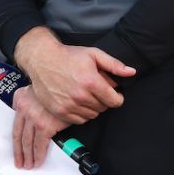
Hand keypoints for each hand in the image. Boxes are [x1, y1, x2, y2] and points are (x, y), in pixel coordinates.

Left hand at [11, 85, 67, 168]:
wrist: (67, 85)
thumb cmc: (55, 88)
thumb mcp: (36, 90)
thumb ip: (30, 102)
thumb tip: (29, 117)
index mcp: (20, 100)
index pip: (15, 125)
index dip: (15, 140)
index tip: (15, 150)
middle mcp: (23, 109)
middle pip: (18, 136)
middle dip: (19, 152)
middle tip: (20, 163)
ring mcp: (33, 118)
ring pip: (27, 142)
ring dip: (28, 156)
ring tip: (29, 166)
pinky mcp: (44, 126)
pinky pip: (39, 145)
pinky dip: (38, 155)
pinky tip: (38, 162)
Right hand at [14, 27, 134, 124]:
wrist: (41, 59)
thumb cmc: (68, 56)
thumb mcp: (93, 54)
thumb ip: (114, 64)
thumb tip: (132, 72)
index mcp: (91, 82)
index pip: (115, 101)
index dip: (117, 97)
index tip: (113, 93)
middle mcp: (80, 96)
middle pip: (103, 108)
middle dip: (103, 100)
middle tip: (96, 90)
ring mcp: (69, 105)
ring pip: (92, 115)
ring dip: (93, 107)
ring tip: (86, 95)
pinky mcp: (59, 111)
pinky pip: (79, 120)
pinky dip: (81, 113)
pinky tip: (77, 101)